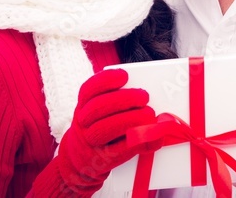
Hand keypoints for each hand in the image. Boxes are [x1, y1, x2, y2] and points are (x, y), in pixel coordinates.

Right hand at [30, 68, 155, 196]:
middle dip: (124, 99)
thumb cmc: (99, 127)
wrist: (81, 159)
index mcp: (82, 106)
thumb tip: (145, 92)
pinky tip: (153, 133)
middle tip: (144, 96)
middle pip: (98, 107)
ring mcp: (91, 142)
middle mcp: (83, 123)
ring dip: (131, 118)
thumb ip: (116, 99)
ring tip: (149, 114)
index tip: (125, 76)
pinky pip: (121, 149)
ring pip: (106, 128)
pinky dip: (140, 140)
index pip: (88, 90)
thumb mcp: (98, 111)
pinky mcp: (104, 159)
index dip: (106, 80)